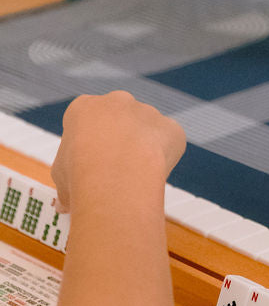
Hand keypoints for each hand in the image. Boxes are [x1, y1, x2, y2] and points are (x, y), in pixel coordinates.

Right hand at [52, 91, 185, 211]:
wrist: (116, 175)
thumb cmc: (79, 174)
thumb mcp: (60, 178)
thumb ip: (66, 183)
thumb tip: (65, 204)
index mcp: (84, 108)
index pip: (85, 122)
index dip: (85, 146)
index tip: (86, 165)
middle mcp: (117, 101)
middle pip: (118, 120)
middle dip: (116, 141)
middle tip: (112, 171)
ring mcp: (147, 112)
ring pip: (145, 131)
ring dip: (141, 149)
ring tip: (131, 179)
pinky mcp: (171, 128)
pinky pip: (168, 142)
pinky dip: (163, 158)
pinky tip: (151, 177)